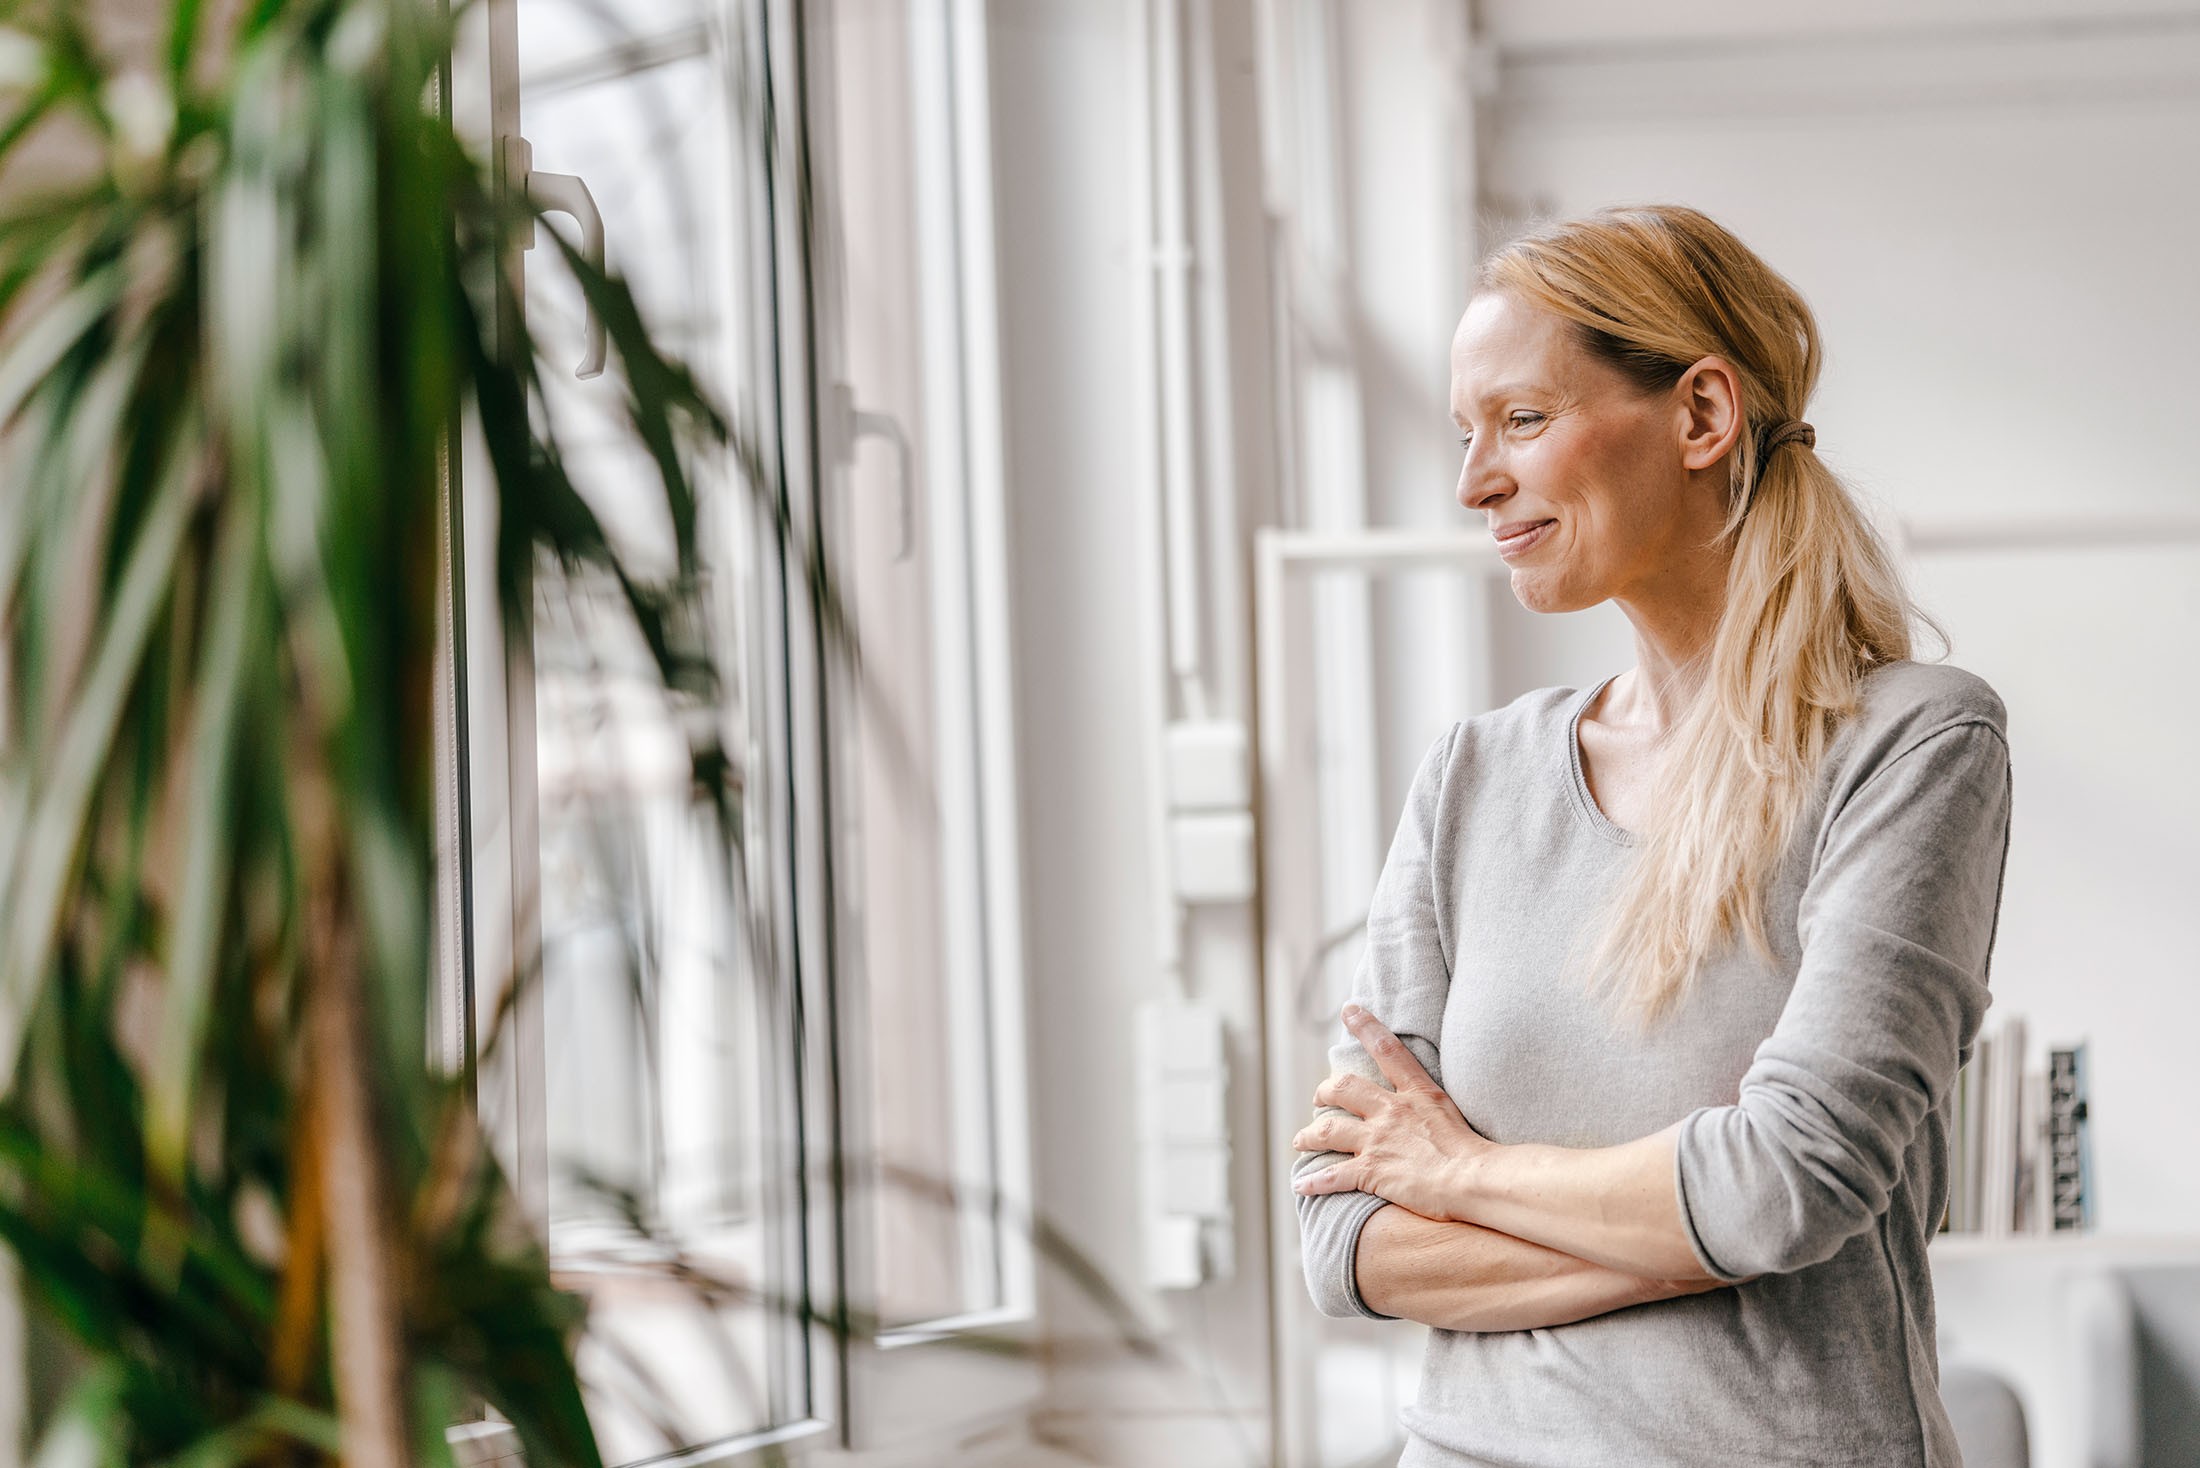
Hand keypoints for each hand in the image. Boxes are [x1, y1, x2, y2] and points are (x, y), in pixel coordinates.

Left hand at [1289, 1002, 1497, 1223]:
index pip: (1387, 1049)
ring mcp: (1378, 1140)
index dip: (1366, 1026)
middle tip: (1318, 1098)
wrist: (1474, 1179)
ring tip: (1300, 1140)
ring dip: (1309, 1136)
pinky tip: (1301, 1186)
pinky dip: (1314, 1181)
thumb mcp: (1453, 1113)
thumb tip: (1427, 1106)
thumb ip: (1430, 1103)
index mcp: (1416, 1093)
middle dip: (1324, 1092)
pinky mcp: (1372, 1171)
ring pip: (1329, 1130)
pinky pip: (1333, 1175)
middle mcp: (1391, 1111)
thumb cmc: (1474, 1152)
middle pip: (1343, 1088)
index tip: (1349, 1011)